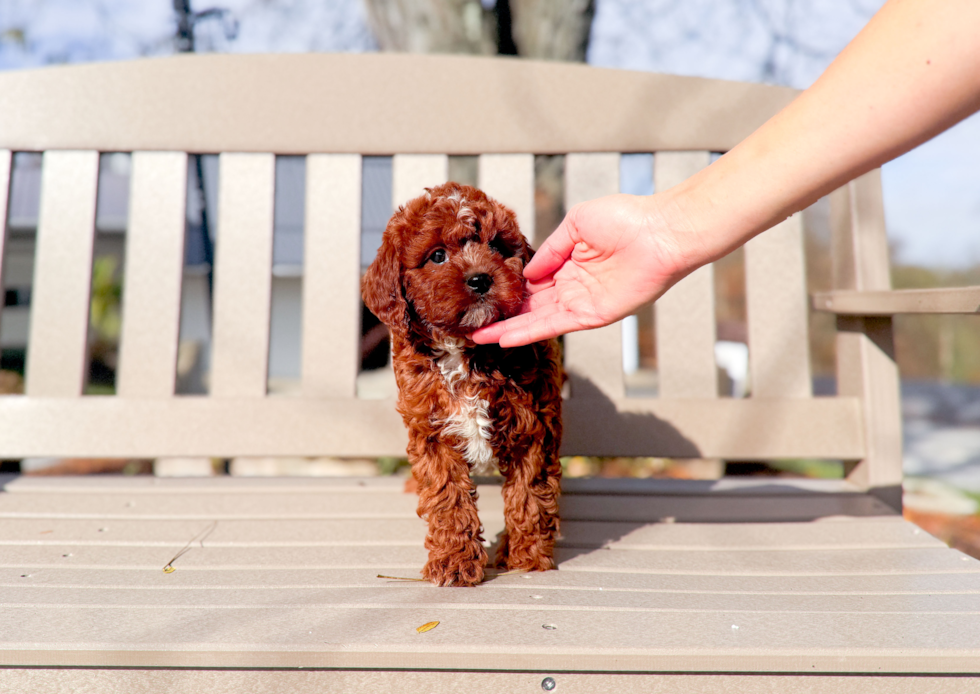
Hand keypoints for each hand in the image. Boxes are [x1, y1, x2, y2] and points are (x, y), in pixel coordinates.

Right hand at [472, 192, 701, 346]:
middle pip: (529, 306)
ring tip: (477, 337)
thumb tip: (526, 273)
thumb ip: (550, 250)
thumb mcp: (577, 224)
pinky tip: (504, 339)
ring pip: (536, 320)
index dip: (508, 289)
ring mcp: (581, 302)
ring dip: (507, 330)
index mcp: (568, 263)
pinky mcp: (591, 315)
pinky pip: (553, 327)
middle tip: (472, 323)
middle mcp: (572, 286)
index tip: (484, 295)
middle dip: (501, 315)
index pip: (532, 282)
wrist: (661, 232)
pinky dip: (528, 333)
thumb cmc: (627, 218)